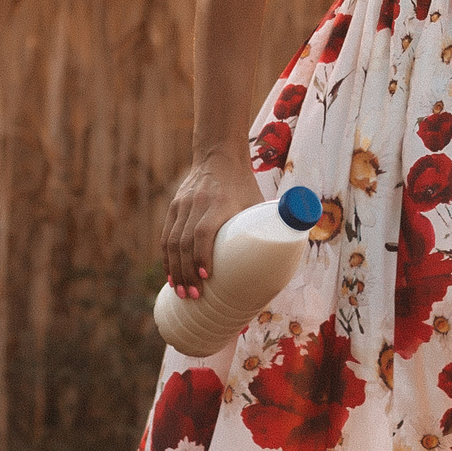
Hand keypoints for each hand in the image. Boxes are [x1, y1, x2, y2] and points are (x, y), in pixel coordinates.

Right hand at [162, 149, 264, 296]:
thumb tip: (285, 258)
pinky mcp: (174, 207)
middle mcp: (198, 203)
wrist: (219, 154)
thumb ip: (269, 225)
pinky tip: (171, 275)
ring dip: (174, 269)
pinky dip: (167, 258)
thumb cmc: (244, 184)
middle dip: (186, 272)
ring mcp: (182, 204)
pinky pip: (166, 236)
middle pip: (184, 242)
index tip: (206, 277)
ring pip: (171, 241)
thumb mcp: (258, 201)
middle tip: (193, 296)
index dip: (202, 256)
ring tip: (180, 292)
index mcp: (220, 202)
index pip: (204, 231)